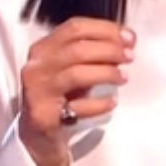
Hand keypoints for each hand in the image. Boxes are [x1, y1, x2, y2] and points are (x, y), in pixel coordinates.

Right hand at [18, 18, 133, 165]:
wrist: (36, 137)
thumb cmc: (60, 97)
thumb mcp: (70, 68)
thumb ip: (92, 53)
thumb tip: (126, 40)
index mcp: (43, 49)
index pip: (74, 28)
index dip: (105, 29)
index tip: (128, 38)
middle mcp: (36, 67)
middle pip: (77, 49)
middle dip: (109, 50)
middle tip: (129, 57)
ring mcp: (37, 91)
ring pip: (77, 74)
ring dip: (106, 73)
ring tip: (123, 78)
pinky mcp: (43, 116)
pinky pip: (77, 106)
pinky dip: (99, 103)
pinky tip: (112, 102)